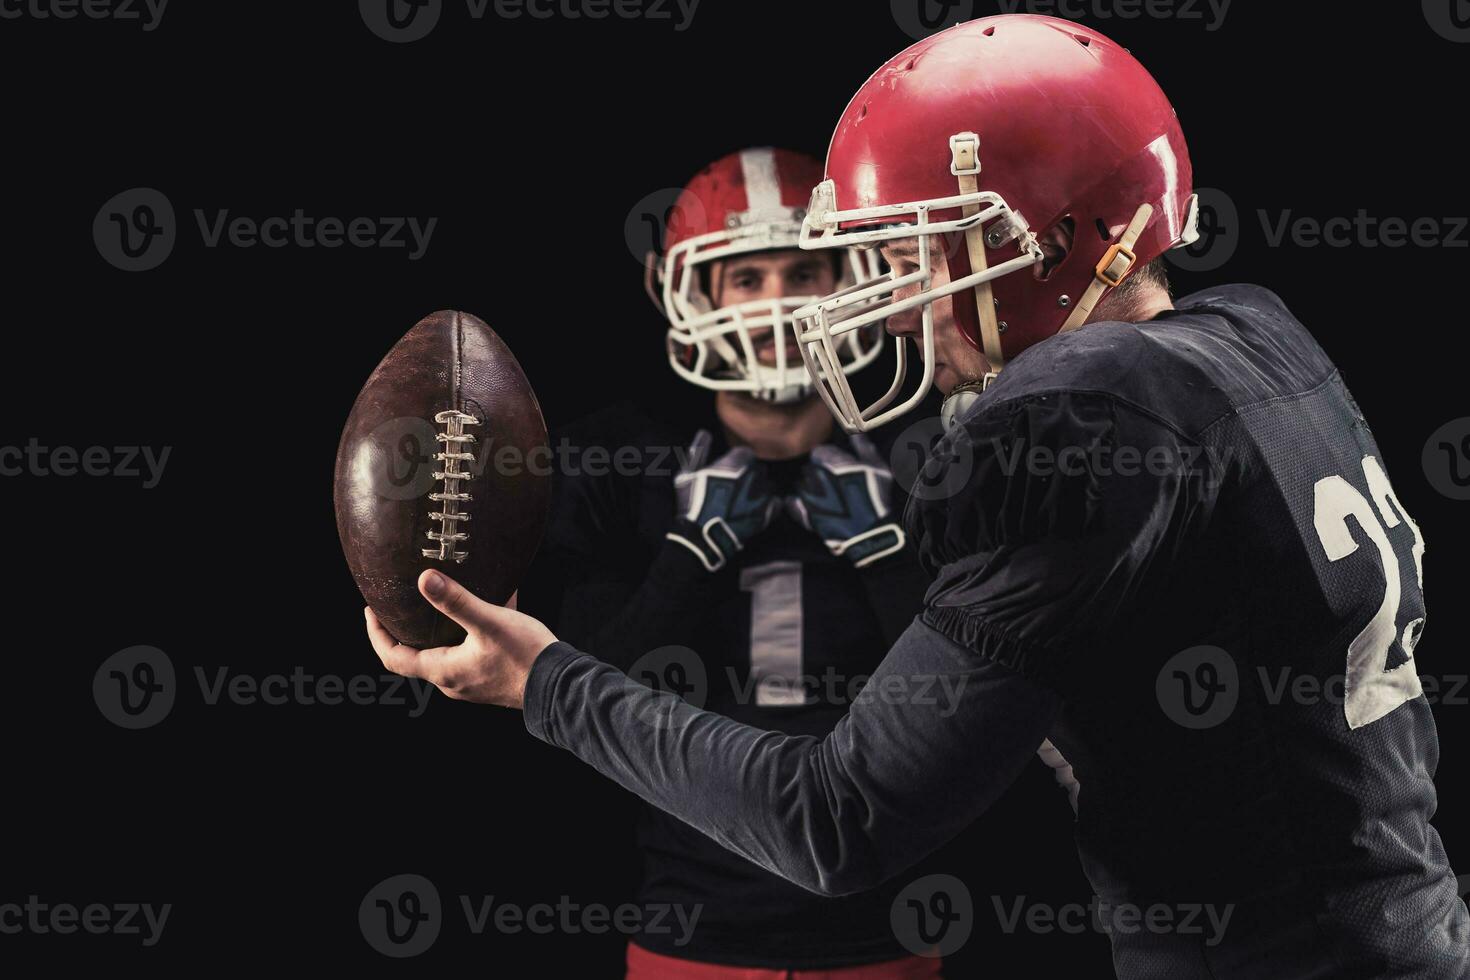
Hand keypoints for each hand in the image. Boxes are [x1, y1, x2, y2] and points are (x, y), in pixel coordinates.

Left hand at [366, 570, 557, 709]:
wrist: (561, 687)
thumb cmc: (525, 657)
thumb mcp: (489, 622)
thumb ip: (456, 601)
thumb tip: (424, 580)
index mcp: (443, 671)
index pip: (393, 657)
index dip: (377, 635)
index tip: (371, 611)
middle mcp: (453, 683)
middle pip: (414, 658)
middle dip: (405, 631)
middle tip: (400, 606)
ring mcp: (471, 684)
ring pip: (443, 656)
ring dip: (437, 631)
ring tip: (441, 603)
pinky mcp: (490, 680)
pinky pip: (468, 654)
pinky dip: (465, 634)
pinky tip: (486, 610)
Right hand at [666, 429, 779, 571]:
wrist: (702, 535)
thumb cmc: (692, 502)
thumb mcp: (687, 474)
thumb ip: (698, 451)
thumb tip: (704, 432)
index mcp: (735, 463)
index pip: (745, 453)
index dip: (737, 461)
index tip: (728, 470)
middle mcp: (753, 476)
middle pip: (758, 468)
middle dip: (749, 474)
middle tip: (735, 486)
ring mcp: (761, 495)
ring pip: (767, 484)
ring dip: (759, 488)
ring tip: (745, 499)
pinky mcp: (766, 514)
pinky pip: (776, 503)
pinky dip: (770, 504)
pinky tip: (758, 508)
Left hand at [787, 435, 906, 566]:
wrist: (869, 531)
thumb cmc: (876, 496)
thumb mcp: (877, 467)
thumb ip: (864, 448)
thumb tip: (856, 434)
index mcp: (830, 461)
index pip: (819, 452)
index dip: (829, 458)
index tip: (838, 465)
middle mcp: (814, 475)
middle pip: (810, 469)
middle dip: (820, 473)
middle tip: (836, 482)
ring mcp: (808, 496)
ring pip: (803, 485)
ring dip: (811, 488)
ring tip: (828, 497)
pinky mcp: (806, 515)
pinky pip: (793, 504)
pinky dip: (797, 503)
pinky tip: (804, 504)